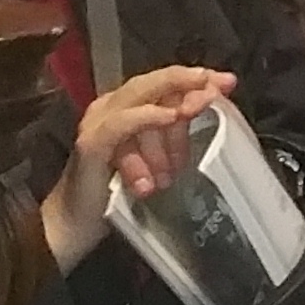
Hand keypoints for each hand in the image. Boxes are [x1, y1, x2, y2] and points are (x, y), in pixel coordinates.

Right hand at [41, 63, 235, 270]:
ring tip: (191, 135)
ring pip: (140, 98)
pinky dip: (147, 117)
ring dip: (172, 115)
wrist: (75, 224)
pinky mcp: (91, 144)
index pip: (162, 83)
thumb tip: (207, 114)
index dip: (195, 79)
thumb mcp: (155, 160)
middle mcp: (109, 107)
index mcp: (125, 107)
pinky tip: (170, 117)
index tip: (228, 82)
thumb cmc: (115, 193)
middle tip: (220, 89)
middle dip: (189, 83)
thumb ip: (174, 136)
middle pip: (153, 82)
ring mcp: (98, 122)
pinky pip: (122, 123)